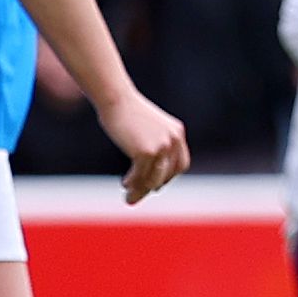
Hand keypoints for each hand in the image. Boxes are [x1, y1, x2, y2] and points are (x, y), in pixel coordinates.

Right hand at [96, 88, 189, 203]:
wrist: (116, 99)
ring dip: (142, 191)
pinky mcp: (146, 152)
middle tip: (138, 195)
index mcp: (177, 133)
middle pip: (168, 174)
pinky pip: (140, 176)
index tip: (156, 184)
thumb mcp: (147, 127)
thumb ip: (153, 144)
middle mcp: (173, 140)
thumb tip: (149, 171)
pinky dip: (132, 183)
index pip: (180, 164)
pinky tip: (124, 184)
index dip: (169, 176)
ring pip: (154, 179)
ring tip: (129, 197)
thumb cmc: (126, 112)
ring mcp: (161, 146)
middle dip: (153, 187)